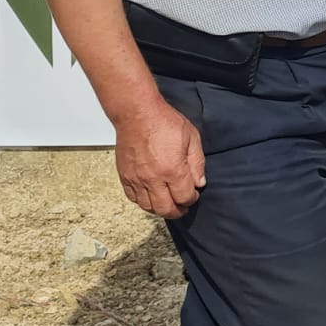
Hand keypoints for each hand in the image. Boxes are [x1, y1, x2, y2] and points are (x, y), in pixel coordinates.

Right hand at [113, 99, 205, 218]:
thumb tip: (199, 183)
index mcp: (173, 170)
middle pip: (165, 209)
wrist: (138, 114)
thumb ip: (197, 163)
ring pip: (148, 207)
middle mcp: (153, 179)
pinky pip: (133, 198)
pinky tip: (151, 196)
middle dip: (177, 211)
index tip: (194, 195)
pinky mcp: (125, 177)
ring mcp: (137, 179)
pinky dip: (143, 202)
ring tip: (168, 203)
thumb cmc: (165, 122)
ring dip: (160, 209)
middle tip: (183, 207)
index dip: (192, 199)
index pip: (184, 197)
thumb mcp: (192, 138)